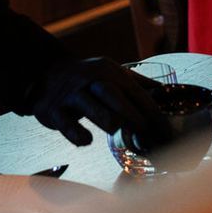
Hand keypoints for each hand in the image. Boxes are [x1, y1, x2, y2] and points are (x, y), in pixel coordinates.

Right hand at [24, 57, 165, 148]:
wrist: (45, 73)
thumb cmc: (88, 79)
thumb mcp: (111, 73)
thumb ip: (137, 83)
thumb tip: (166, 92)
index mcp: (108, 71)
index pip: (133, 90)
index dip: (151, 110)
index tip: (165, 131)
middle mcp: (90, 80)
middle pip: (111, 93)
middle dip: (130, 112)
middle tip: (147, 132)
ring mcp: (71, 95)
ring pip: (88, 104)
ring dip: (104, 117)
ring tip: (117, 129)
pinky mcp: (54, 111)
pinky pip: (65, 123)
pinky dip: (76, 133)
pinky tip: (87, 141)